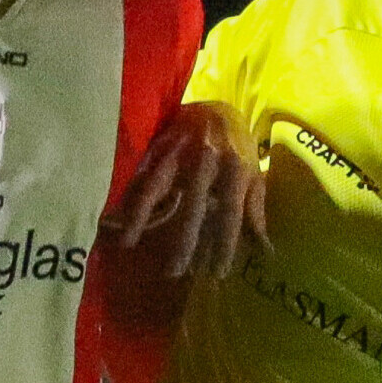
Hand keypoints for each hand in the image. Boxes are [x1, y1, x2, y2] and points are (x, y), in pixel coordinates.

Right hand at [110, 102, 265, 279]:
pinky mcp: (159, 146)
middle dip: (184, 239)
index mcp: (236, 169)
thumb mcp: (253, 177)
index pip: (230, 212)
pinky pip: (141, 174)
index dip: (225, 243)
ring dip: (143, 214)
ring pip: (159, 185)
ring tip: (129, 241)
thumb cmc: (238, 151)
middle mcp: (208, 160)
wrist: (217, 109)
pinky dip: (128, 194)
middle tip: (175, 272)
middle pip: (194, 204)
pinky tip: (115, 215)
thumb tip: (266, 252)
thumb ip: (255, 212)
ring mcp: (180, 151)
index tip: (218, 272)